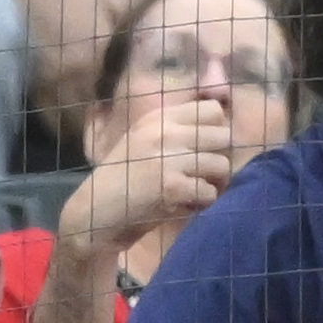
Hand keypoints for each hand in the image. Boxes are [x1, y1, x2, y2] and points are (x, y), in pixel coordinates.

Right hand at [59, 100, 234, 264]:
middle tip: (203, 175)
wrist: (95, 212)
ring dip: (213, 184)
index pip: (213, 110)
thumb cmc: (126, 179)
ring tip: (192, 192)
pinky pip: (211, 192)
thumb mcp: (146, 141)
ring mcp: (167, 158)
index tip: (205, 149)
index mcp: (158, 118)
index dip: (217, 131)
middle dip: (219, 159)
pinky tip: (183, 204)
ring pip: (222, 166)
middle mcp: (164, 132)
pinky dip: (202, 204)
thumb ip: (179, 131)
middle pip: (224, 137)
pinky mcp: (172, 185)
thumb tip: (227, 129)